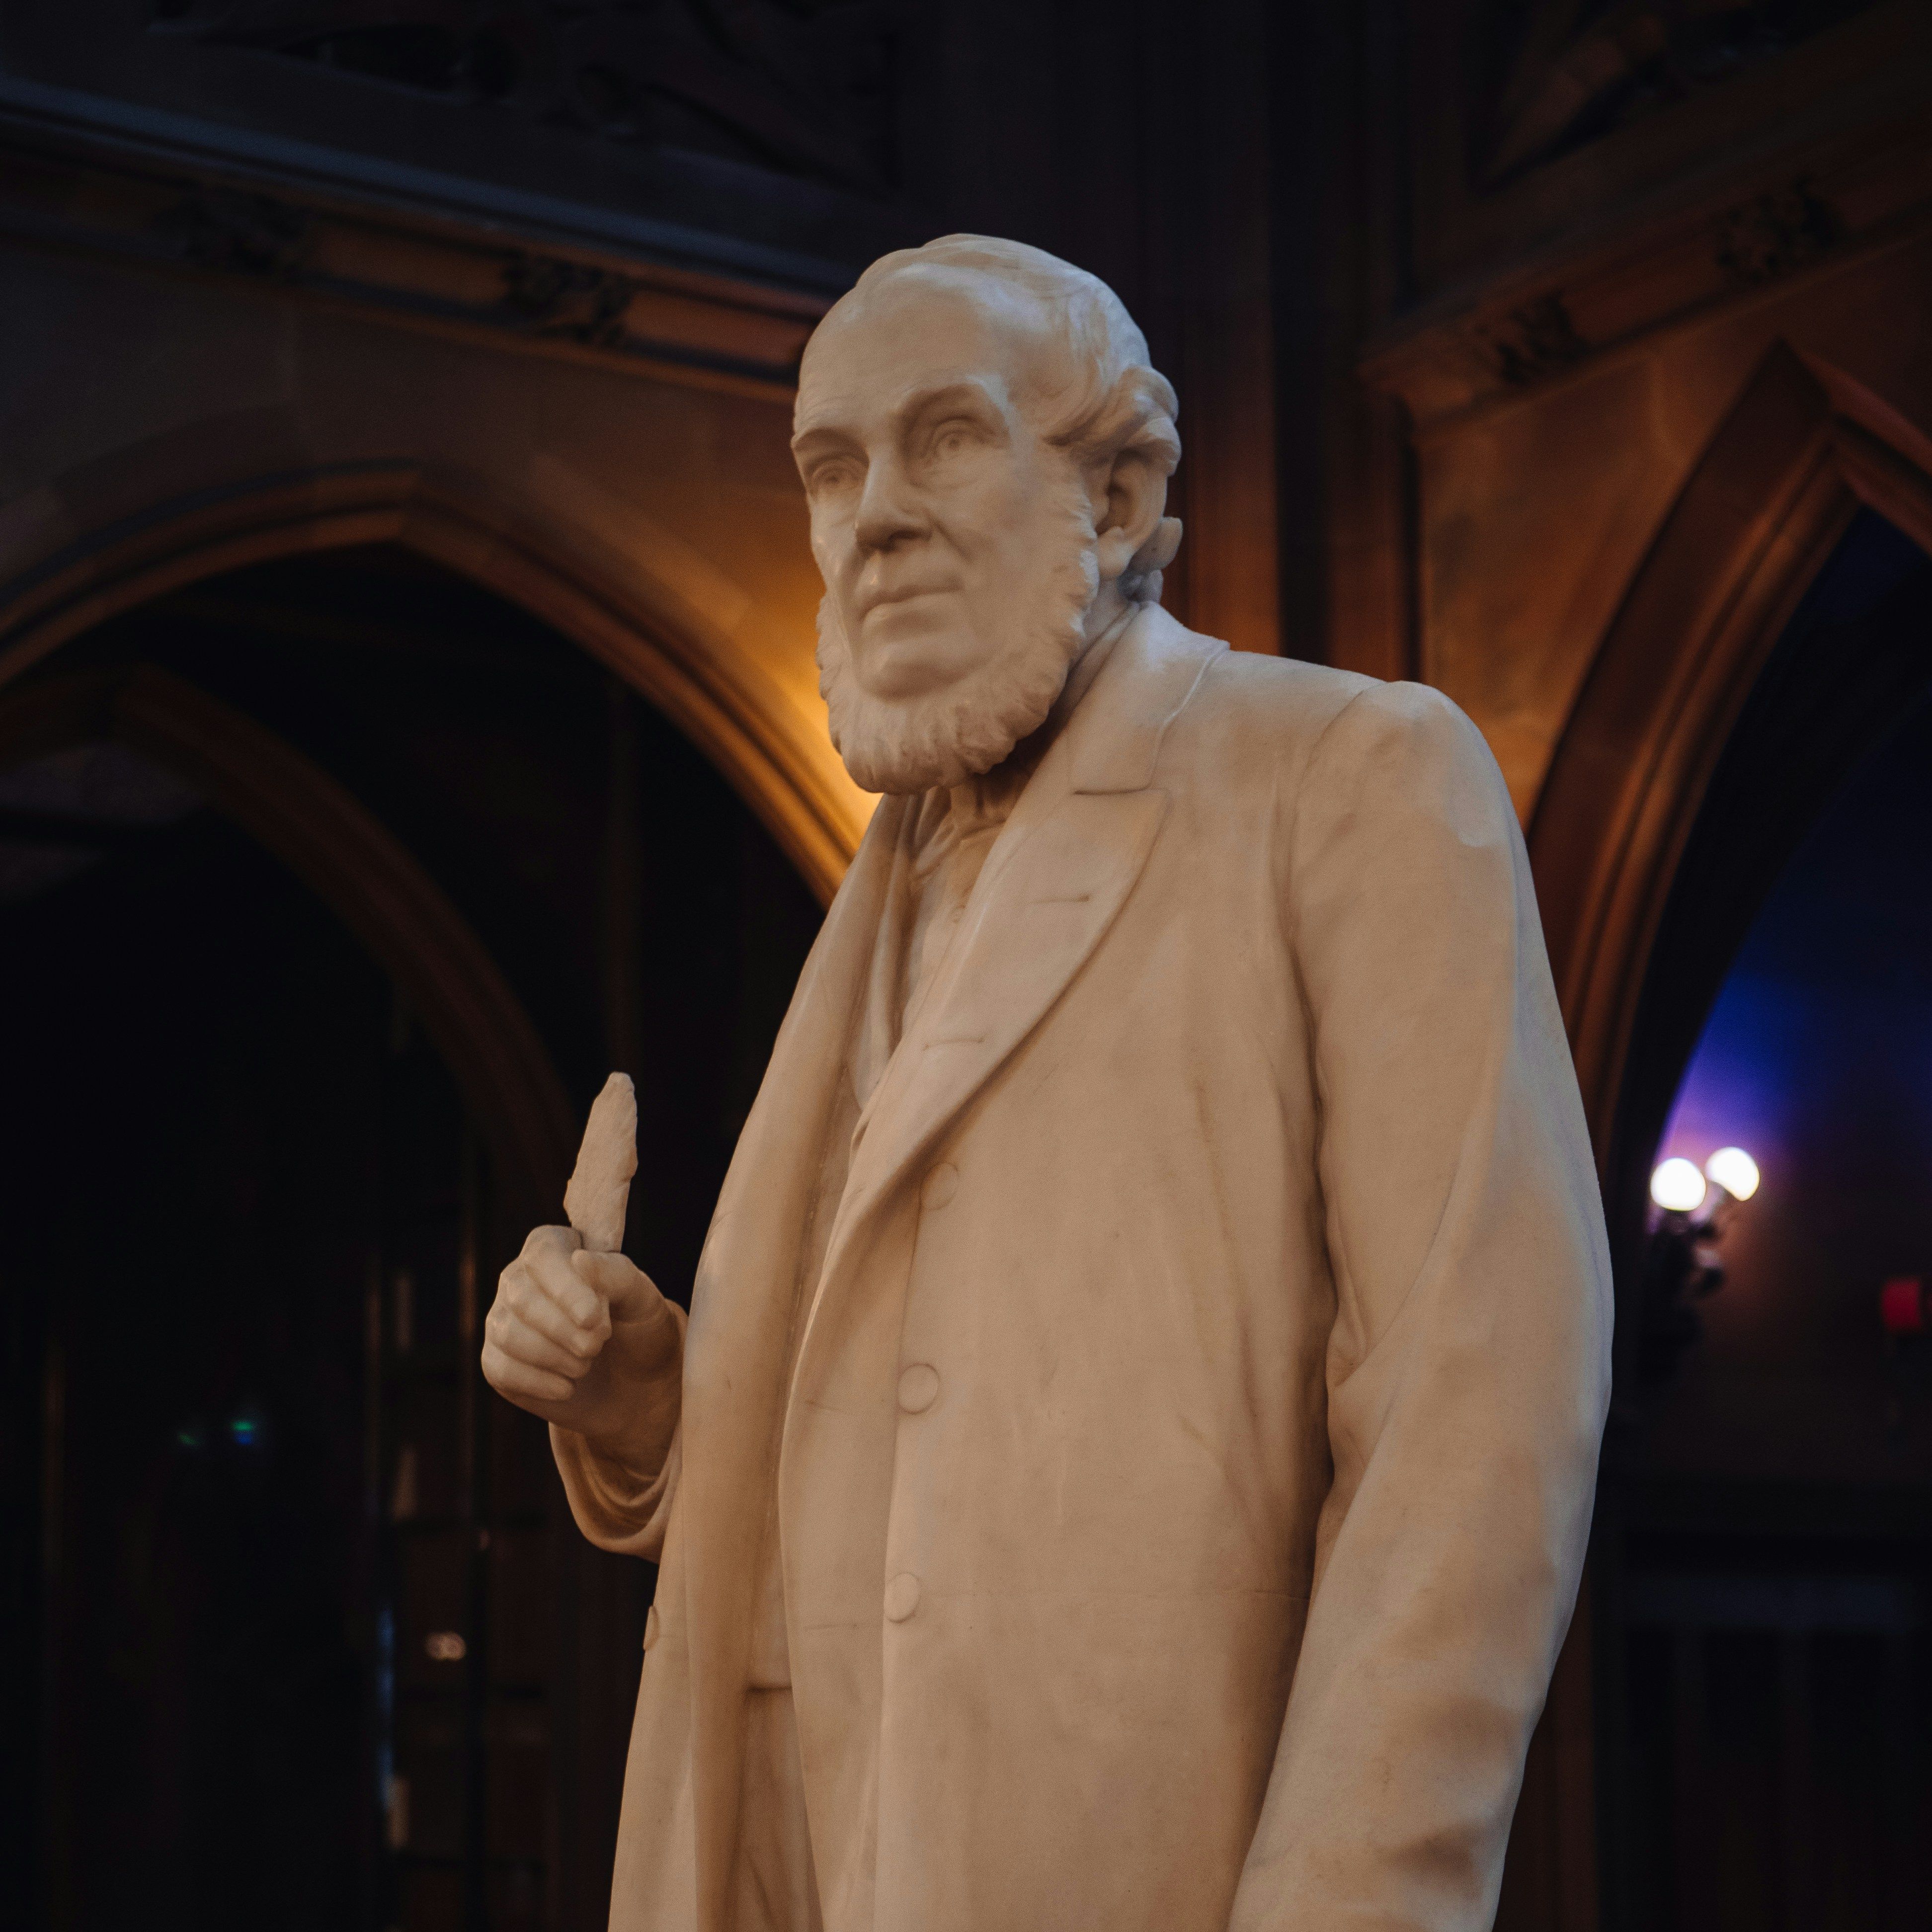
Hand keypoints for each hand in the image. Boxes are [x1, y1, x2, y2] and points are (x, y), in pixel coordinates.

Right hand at [481, 1224, 680, 1462]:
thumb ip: (616, 1275)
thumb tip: (578, 1260)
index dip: (566, 1288)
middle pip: (522, 1297)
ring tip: (586, 1363)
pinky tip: (568, 1386)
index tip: (592, 1318)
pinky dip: (541, 1383)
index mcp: (555, 1247)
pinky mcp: (496, 1359)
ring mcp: (503, 1317)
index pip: (544, 1255)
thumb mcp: (641, 1299)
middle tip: (598, 1345)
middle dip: (566, 1330)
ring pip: (508, 1334)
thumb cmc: (636, 1329)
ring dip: (556, 1357)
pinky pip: (501, 1369)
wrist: (633, 1383)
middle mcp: (520, 1277)